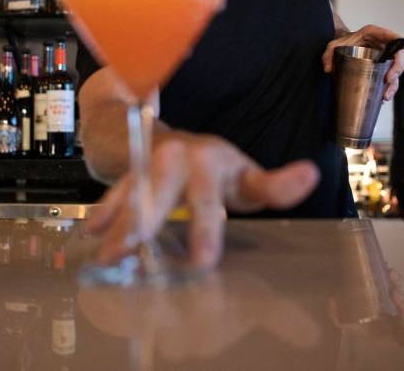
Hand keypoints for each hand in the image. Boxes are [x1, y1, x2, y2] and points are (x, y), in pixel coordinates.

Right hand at [85, 132, 319, 269]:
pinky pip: (113, 191)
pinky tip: (93, 233)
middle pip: (160, 190)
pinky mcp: (128, 171)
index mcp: (211, 161)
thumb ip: (277, 187)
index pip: (208, 199)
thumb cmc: (217, 169)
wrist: (172, 143)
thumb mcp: (247, 178)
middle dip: (147, 220)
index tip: (201, 261)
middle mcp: (177, 157)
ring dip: (118, 222)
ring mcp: (149, 163)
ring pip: (132, 191)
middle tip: (136, 248)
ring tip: (107, 252)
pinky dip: (104, 214)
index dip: (205, 229)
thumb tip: (310, 173)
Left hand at [322, 24, 403, 100]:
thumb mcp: (333, 45)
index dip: (399, 45)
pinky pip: (389, 78)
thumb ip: (328, 54)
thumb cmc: (341, 42)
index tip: (397, 56)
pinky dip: (387, 88)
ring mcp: (384, 57)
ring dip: (393, 84)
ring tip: (385, 96)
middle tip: (388, 80)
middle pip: (398, 57)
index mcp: (375, 34)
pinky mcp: (382, 68)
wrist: (342, 46)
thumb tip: (328, 70)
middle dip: (396, 70)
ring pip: (395, 71)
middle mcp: (383, 45)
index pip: (393, 37)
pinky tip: (382, 98)